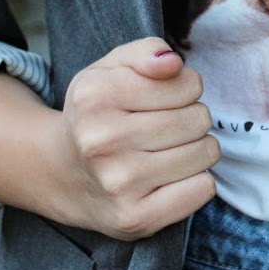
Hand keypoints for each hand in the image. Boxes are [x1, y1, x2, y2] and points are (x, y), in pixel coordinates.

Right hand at [47, 38, 218, 240]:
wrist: (64, 174)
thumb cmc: (98, 114)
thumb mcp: (110, 69)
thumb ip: (145, 51)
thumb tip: (172, 62)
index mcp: (95, 96)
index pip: (187, 83)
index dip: (187, 87)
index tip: (169, 98)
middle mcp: (102, 141)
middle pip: (198, 119)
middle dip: (194, 118)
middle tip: (170, 127)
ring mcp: (118, 183)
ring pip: (205, 153)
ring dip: (199, 149)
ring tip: (171, 150)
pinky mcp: (135, 218)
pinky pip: (202, 189)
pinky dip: (198, 180)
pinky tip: (172, 176)